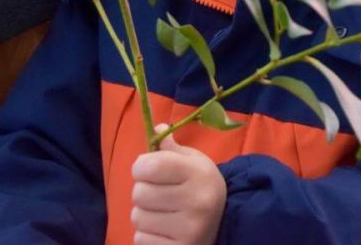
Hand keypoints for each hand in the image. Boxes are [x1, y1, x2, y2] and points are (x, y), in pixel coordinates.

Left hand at [131, 128, 225, 244]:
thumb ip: (170, 148)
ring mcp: (189, 230)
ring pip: (137, 217)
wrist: (223, 224)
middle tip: (160, 194)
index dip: (141, 167)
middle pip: (139, 193)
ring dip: (144, 214)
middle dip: (144, 191)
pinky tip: (164, 230)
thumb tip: (156, 128)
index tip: (148, 170)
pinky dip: (147, 235)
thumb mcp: (193, 162)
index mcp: (199, 173)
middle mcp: (197, 202)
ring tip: (163, 213)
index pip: (149, 166)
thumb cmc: (200, 187)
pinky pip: (140, 239)